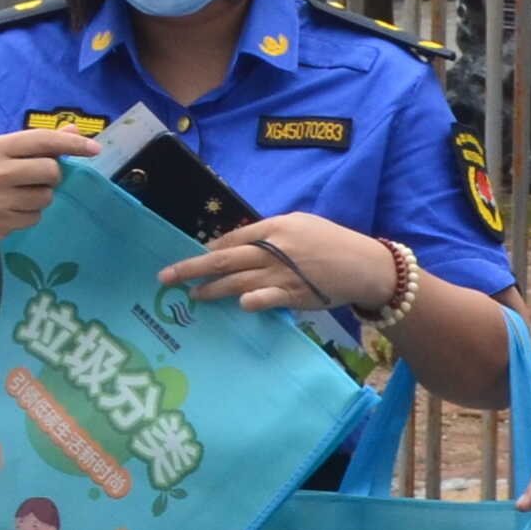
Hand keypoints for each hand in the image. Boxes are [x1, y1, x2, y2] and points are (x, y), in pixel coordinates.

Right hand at [0, 128, 82, 236]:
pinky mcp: (0, 223)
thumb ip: (35, 143)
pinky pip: (35, 217)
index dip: (72, 143)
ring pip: (46, 197)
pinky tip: (11, 212)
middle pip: (50, 170)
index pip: (42, 140)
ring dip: (39, 198)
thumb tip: (72, 129)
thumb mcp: (0, 155)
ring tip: (18, 197)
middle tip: (36, 179)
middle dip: (51, 177)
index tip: (95, 148)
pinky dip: (29, 215)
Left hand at [159, 210, 389, 315]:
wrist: (364, 265)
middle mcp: (275, 249)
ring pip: (238, 280)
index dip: (208, 249)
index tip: (192, 256)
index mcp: (275, 228)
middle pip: (225, 258)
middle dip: (192, 268)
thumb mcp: (299, 224)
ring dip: (212, 289)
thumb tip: (237, 245)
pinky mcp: (295, 295)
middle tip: (167, 277)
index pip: (233, 238)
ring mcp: (283, 274)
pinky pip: (268, 298)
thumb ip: (269, 233)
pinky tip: (238, 305)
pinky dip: (252, 300)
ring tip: (193, 295)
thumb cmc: (330, 242)